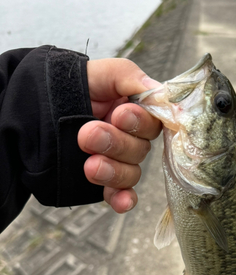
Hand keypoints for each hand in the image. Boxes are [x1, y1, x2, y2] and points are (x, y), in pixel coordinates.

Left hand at [77, 58, 161, 212]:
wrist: (34, 111)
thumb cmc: (72, 87)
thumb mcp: (102, 73)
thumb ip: (131, 78)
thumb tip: (161, 94)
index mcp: (134, 112)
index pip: (153, 123)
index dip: (140, 122)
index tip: (119, 115)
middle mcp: (129, 139)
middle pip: (140, 150)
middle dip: (115, 143)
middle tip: (88, 134)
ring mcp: (117, 162)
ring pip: (131, 173)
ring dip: (114, 171)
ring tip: (90, 164)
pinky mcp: (105, 182)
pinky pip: (122, 195)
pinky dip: (124, 199)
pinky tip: (120, 201)